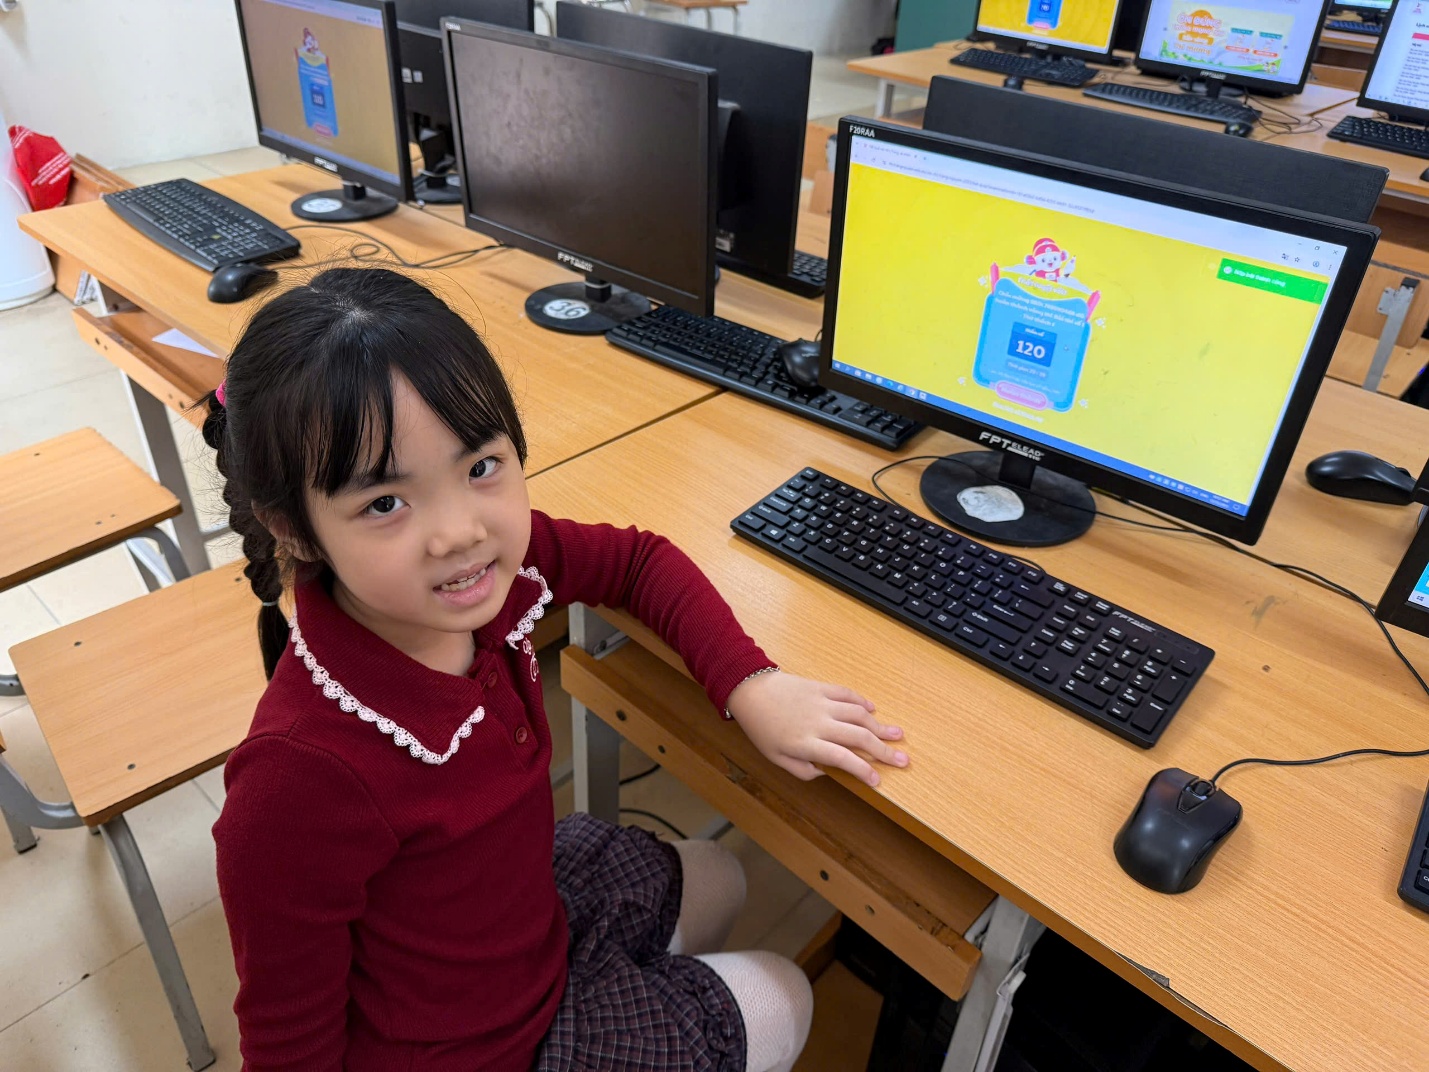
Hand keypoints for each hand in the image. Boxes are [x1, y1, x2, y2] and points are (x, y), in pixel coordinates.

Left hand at [725, 671, 907, 786]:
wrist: (750, 691)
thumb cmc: (761, 728)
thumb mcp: (776, 758)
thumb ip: (802, 770)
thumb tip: (826, 772)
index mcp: (807, 744)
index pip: (843, 759)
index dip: (863, 771)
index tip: (877, 780)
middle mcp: (819, 723)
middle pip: (859, 737)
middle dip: (884, 750)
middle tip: (903, 759)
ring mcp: (822, 703)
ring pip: (858, 715)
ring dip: (880, 725)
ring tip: (898, 734)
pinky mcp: (821, 688)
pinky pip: (847, 694)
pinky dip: (862, 701)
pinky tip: (873, 709)